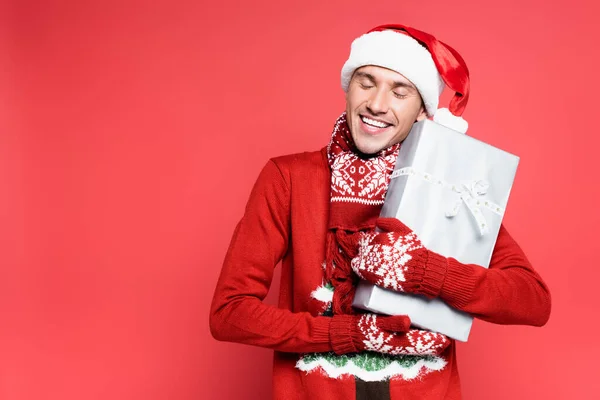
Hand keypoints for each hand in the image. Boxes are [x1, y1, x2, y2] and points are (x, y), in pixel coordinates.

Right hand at [331, 313, 449, 355]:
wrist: (348, 334)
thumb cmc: (361, 327)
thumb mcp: (375, 323)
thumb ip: (391, 322)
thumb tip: (408, 321)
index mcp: (395, 340)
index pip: (419, 343)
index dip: (433, 341)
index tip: (445, 338)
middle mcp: (397, 344)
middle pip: (420, 346)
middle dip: (433, 343)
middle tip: (447, 339)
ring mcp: (393, 343)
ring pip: (415, 345)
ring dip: (427, 342)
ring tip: (438, 338)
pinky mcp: (389, 340)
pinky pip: (407, 342)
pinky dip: (417, 340)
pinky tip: (420, 334)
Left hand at [351, 217, 448, 297]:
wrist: (420, 270)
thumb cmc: (414, 250)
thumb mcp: (405, 231)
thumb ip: (390, 223)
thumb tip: (378, 221)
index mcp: (379, 238)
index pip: (363, 238)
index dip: (366, 241)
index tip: (370, 244)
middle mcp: (373, 250)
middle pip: (360, 248)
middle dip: (364, 250)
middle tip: (371, 253)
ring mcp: (371, 263)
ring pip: (357, 259)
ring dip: (361, 259)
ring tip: (370, 261)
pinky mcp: (372, 275)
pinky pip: (359, 270)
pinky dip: (360, 268)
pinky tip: (367, 268)